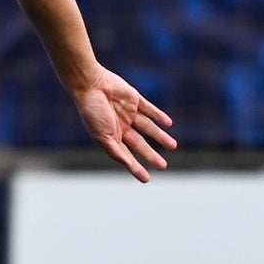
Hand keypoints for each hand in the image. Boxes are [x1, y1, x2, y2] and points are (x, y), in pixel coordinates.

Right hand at [71, 66, 175, 181]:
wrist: (90, 84)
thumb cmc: (92, 111)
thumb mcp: (101, 136)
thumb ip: (115, 151)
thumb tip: (128, 164)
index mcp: (111, 136)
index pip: (126, 155)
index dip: (135, 167)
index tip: (146, 178)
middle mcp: (121, 126)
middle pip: (140, 143)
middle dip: (151, 155)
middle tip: (163, 166)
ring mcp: (128, 113)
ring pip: (148, 127)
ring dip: (160, 137)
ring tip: (173, 146)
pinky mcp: (134, 99)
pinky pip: (149, 109)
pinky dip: (158, 115)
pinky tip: (168, 123)